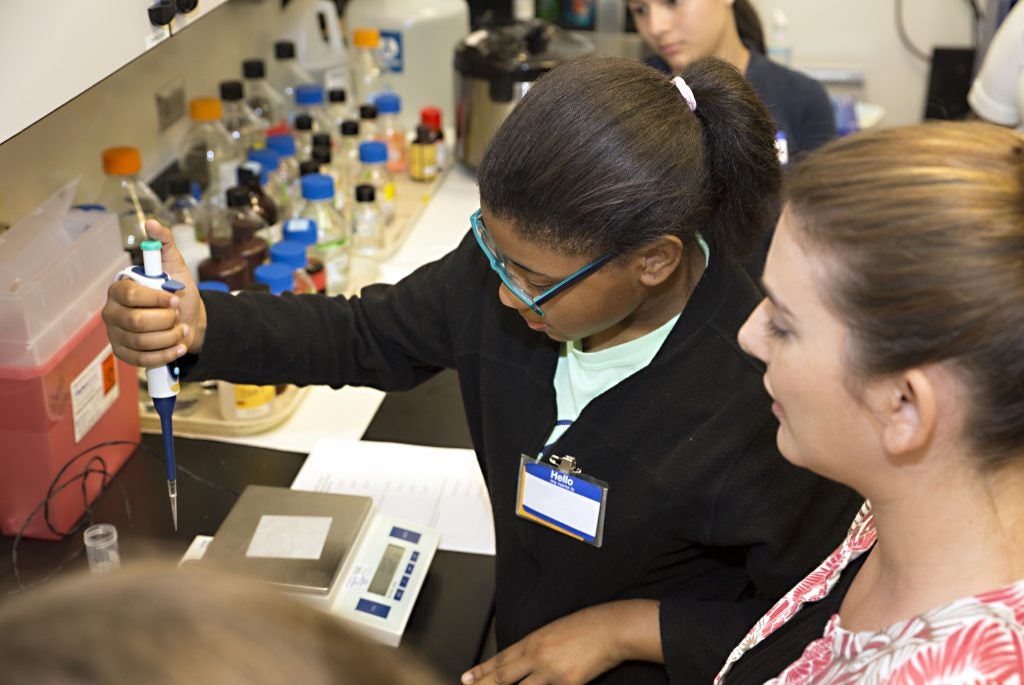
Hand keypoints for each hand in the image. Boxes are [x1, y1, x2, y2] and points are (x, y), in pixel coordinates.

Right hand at [103, 220, 206, 366]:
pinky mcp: (124, 354)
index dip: (157, 298)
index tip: (176, 298)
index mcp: (120, 289)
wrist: (190, 321)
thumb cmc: (178, 294)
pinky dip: (166, 355)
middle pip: (136, 321)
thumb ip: (164, 244)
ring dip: (170, 337)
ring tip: (181, 330)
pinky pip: (143, 360)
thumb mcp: (175, 267)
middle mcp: (112, 312)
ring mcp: (116, 334)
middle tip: (178, 315)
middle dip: (166, 320)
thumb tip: (151, 223)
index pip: (130, 295)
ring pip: (142, 342)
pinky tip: (178, 347)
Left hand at [461, 600, 661, 684]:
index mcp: (534, 640)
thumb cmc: (589, 625)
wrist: (612, 626)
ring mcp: (551, 672)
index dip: (482, 671)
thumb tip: (524, 659)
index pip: (501, 659)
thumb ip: (538, 646)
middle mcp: (537, 656)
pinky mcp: (567, 683)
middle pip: (503, 677)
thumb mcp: (555, 629)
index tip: (467, 679)